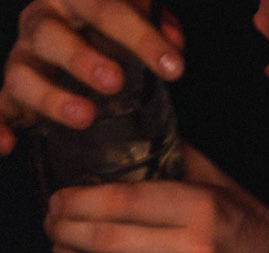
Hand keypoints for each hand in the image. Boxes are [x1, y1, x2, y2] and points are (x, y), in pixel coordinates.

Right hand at [1, 0, 182, 153]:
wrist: (79, 38)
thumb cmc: (109, 29)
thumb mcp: (133, 17)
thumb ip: (154, 23)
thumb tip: (173, 41)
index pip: (103, 7)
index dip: (139, 37)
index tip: (174, 66)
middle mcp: (40, 25)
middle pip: (48, 34)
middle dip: (80, 58)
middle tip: (113, 82)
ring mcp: (24, 60)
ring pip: (22, 74)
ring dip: (50, 97)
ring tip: (84, 117)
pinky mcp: (13, 96)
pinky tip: (9, 145)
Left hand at [43, 145, 268, 252]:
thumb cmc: (255, 237)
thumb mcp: (224, 189)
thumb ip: (178, 161)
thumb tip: (131, 133)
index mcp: (203, 211)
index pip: (121, 201)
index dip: (78, 201)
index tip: (57, 201)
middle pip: (108, 243)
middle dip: (67, 234)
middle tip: (53, 229)